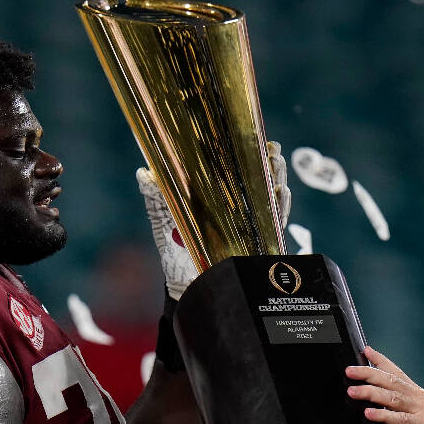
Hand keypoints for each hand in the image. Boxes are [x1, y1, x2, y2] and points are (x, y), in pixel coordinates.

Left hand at [136, 140, 287, 300]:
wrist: (187, 285)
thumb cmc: (175, 251)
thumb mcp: (164, 220)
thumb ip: (156, 198)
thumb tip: (143, 172)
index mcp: (216, 197)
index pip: (234, 168)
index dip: (244, 152)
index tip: (248, 138)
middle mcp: (237, 207)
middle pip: (259, 178)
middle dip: (268, 162)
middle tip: (271, 149)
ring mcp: (251, 223)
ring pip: (271, 196)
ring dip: (277, 178)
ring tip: (277, 163)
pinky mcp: (261, 240)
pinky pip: (276, 220)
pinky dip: (280, 205)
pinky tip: (280, 191)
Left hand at [346, 347, 423, 423]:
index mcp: (421, 399)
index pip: (399, 375)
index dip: (382, 362)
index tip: (366, 351)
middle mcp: (422, 400)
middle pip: (392, 381)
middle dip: (369, 373)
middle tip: (349, 370)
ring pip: (393, 397)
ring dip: (370, 392)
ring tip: (352, 391)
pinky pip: (401, 419)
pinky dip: (383, 416)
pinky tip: (369, 413)